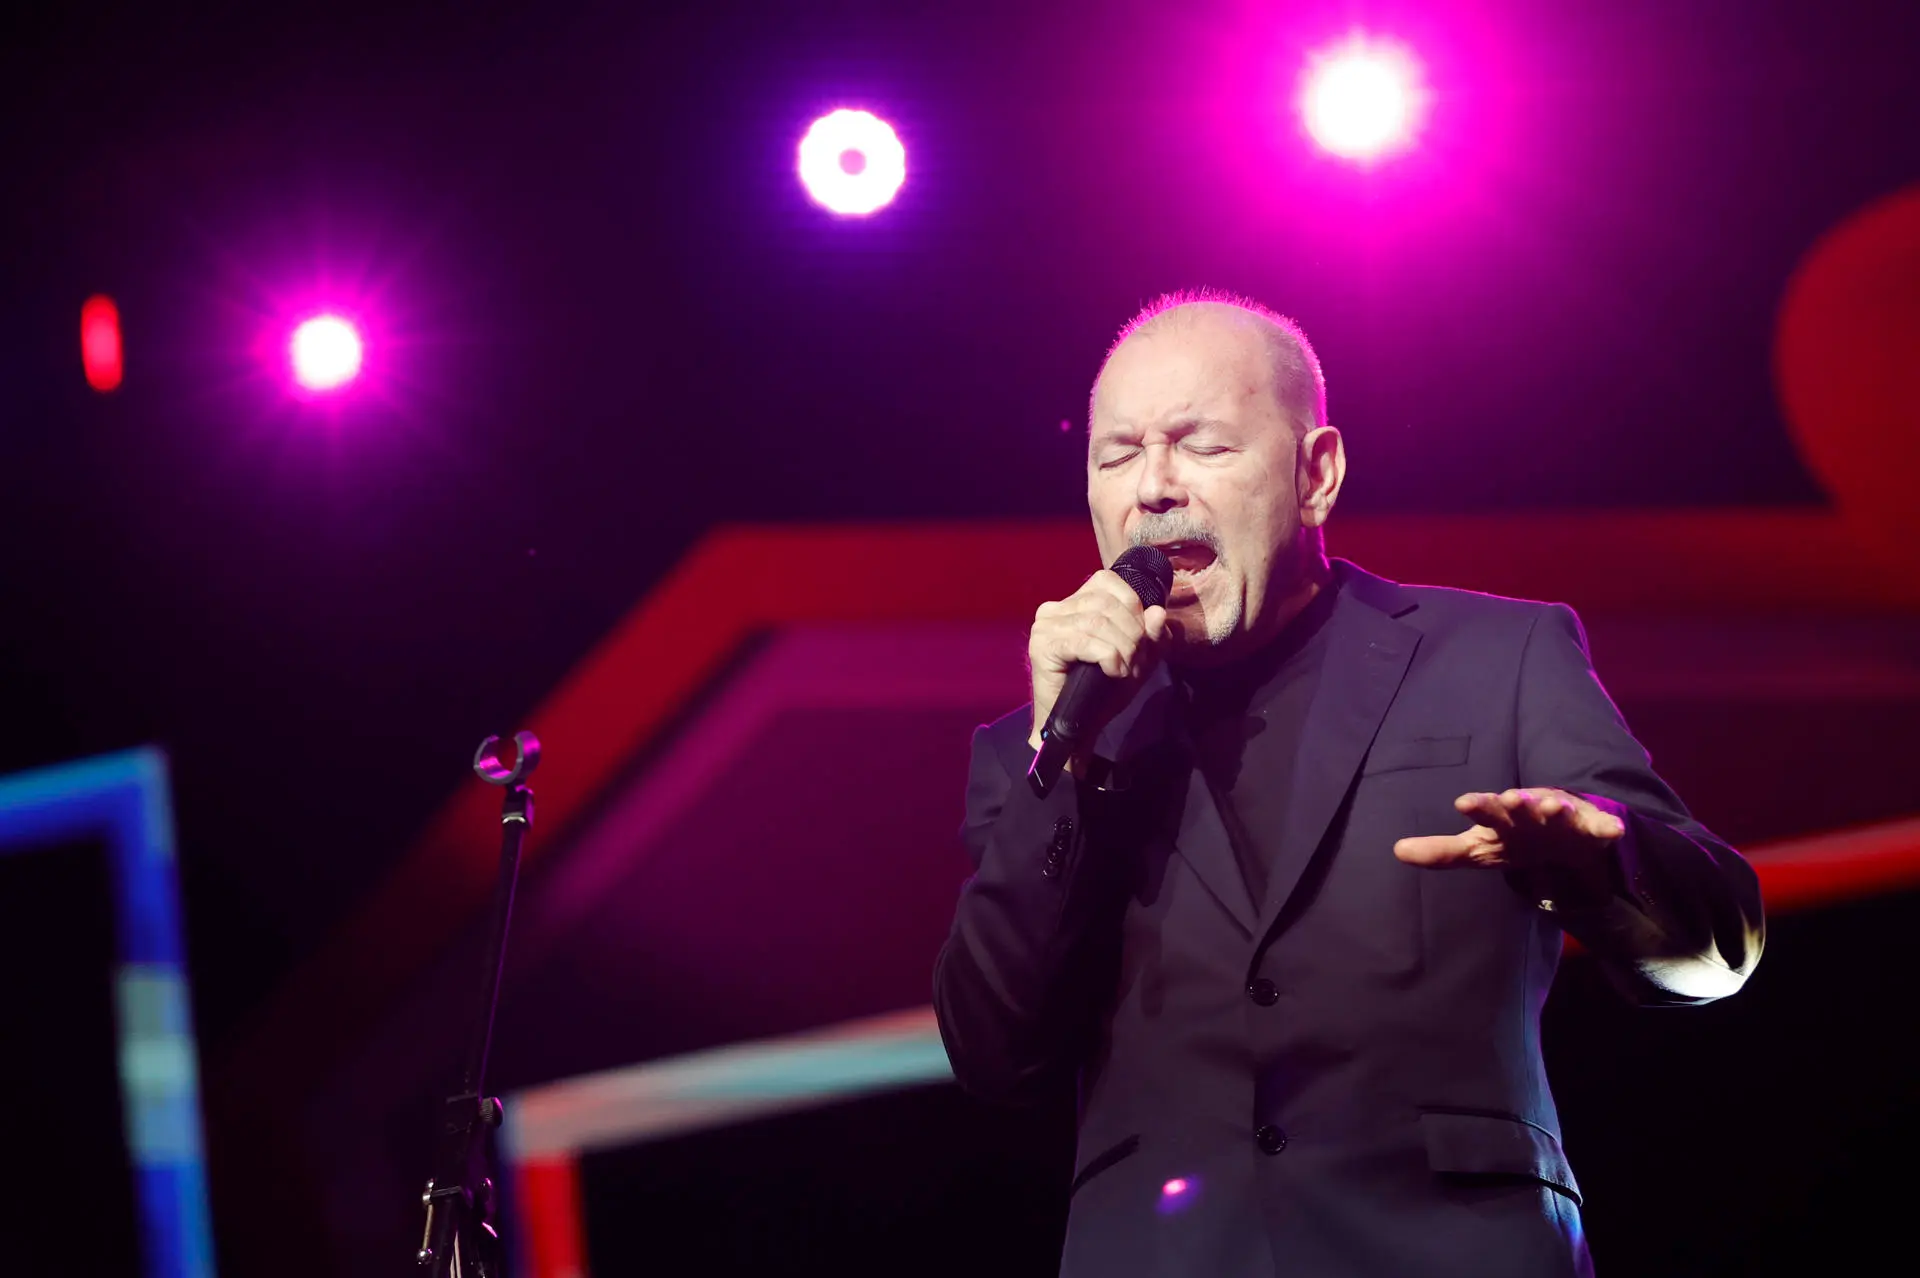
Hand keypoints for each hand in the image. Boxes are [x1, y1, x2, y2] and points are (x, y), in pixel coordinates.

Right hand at [1028, 570, 1170, 750]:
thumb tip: (1158, 612)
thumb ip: (1151, 636)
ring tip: (1125, 670)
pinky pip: (1084, 642)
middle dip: (1131, 633)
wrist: (1078, 727)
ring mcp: (1045, 626)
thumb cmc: (1102, 691)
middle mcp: (1054, 608)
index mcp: (1074, 602)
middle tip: (1136, 662)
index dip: (1133, 606)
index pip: (1108, 582)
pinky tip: (1112, 672)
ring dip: (1122, 649)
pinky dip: (1107, 656)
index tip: (1141, 638)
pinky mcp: (1042, 647)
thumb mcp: (1137, 660)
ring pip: (1097, 623)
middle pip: (1106, 603)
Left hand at [1393, 788, 1626, 878]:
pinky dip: (1607, 828)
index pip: (1485, 810)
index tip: (1463, 803)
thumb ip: (1441, 852)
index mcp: (1502, 817)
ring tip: (1555, 807)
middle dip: (1518, 801)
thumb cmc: (1516, 840)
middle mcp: (1531, 812)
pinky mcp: (1591, 828)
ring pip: (1561, 810)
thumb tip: (1396, 850)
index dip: (1477, 807)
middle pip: (1523, 805)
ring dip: (1558, 808)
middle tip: (1513, 798)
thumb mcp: (1479, 850)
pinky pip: (1601, 827)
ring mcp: (1563, 818)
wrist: (1565, 841)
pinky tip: (1612, 830)